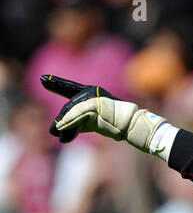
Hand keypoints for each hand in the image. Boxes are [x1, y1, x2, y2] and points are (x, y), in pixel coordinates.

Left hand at [41, 74, 159, 150]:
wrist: (131, 125)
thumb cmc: (114, 125)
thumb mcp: (92, 123)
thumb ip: (77, 124)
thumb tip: (59, 134)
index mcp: (90, 93)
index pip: (69, 87)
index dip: (55, 83)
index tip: (41, 79)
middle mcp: (90, 93)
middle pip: (69, 105)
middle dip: (61, 119)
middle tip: (53, 130)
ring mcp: (93, 98)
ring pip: (72, 111)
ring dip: (63, 124)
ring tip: (56, 133)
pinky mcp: (94, 106)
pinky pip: (77, 115)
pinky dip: (69, 123)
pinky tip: (62, 131)